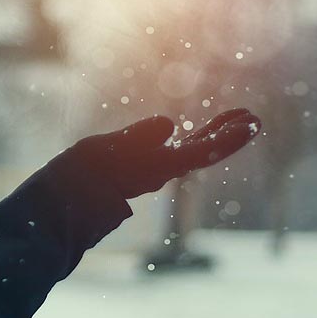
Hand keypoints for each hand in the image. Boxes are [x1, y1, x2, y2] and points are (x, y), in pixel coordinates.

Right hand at [70, 108, 261, 199]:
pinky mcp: (141, 168)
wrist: (63, 200)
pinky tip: (195, 131)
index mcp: (157, 167)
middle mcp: (162, 171)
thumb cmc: (82, 175)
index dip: (228, 138)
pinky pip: (176, 151)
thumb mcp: (105, 150)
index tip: (252, 124)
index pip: (202, 151)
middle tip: (253, 118)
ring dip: (215, 133)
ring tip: (237, 117)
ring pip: (194, 150)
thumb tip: (168, 124)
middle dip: (229, 135)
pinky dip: (194, 138)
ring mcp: (153, 170)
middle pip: (205, 151)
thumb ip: (138, 138)